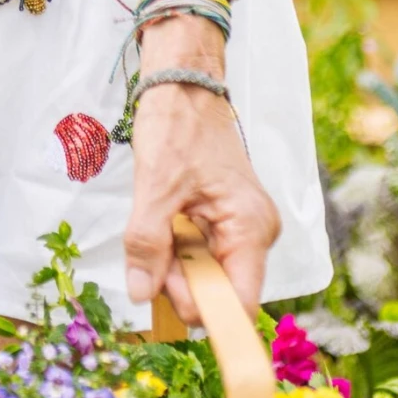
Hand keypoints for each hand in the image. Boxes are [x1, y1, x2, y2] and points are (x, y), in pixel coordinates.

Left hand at [123, 75, 278, 325]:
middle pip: (219, 293)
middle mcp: (255, 234)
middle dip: (179, 282)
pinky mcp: (226, 222)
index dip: (205, 313)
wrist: (184, 85)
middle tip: (152, 248)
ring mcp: (242, 229)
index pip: (241, 303)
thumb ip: (147, 243)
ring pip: (207, 276)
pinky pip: (202, 255)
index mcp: (251, 227)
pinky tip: (166, 222)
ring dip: (175, 264)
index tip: (166, 300)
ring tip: (158, 223)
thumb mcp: (154, 185)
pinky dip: (177, 249)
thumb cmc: (177, 125)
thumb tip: (141, 295)